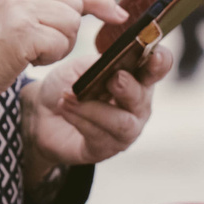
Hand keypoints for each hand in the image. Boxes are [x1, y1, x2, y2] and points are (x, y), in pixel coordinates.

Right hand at [0, 0, 123, 102]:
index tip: (118, 14)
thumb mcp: (18, 10)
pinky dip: (49, 57)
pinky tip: (25, 58)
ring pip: (71, 25)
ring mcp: (19, 5)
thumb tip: (108, 5)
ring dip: (58, 45)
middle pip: (75, 5)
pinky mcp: (23, 30)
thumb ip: (50, 0)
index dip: (98, 0)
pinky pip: (61, 44)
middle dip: (65, 30)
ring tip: (28, 49)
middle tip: (35, 41)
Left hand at [21, 41, 171, 176]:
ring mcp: (125, 130)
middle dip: (128, 87)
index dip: (160, 62)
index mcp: (137, 78)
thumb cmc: (69, 85)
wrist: (43, 112)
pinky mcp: (105, 148)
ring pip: (122, 123)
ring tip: (70, 96)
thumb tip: (110, 67)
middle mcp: (137, 106)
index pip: (157, 69)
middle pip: (142, 98)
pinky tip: (65, 106)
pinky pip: (98, 135)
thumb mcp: (81, 67)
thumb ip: (100, 65)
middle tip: (114, 79)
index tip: (156, 54)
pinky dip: (80, 118)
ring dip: (94, 108)